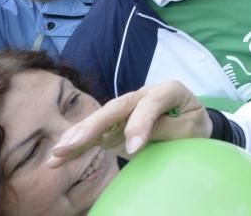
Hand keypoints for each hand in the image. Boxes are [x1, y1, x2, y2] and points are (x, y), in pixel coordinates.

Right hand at [49, 81, 210, 166]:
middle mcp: (143, 95)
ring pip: (100, 119)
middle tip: (74, 142)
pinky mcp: (116, 125)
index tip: (134, 148)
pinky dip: (77, 146)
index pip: (151, 103)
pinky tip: (57, 158)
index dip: (141, 123)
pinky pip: (95, 134)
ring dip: (77, 135)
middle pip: (118, 107)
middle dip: (95, 124)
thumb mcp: (191, 128)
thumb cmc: (194, 125)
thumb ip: (167, 128)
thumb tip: (138, 135)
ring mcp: (127, 109)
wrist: (191, 125)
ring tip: (57, 153)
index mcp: (168, 90)